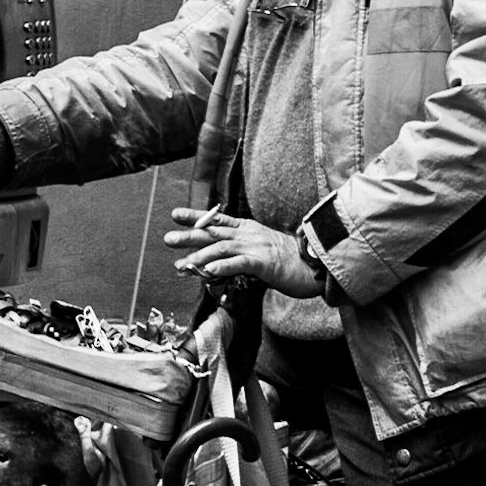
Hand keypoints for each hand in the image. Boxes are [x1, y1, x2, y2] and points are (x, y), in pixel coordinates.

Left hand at [164, 208, 323, 296]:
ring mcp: (257, 247)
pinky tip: (206, 271)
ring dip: (199, 256)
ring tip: (180, 265)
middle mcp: (250, 235)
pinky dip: (221, 266)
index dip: (196, 216)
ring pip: (221, 249)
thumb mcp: (264, 251)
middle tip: (168, 239)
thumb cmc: (292, 261)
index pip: (218, 220)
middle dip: (189, 235)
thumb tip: (220, 262)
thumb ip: (243, 253)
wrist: (318, 266)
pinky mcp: (264, 263)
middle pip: (214, 233)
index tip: (175, 214)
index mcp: (249, 229)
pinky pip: (239, 264)